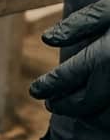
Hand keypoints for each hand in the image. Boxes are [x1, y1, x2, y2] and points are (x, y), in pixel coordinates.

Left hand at [29, 0, 109, 117]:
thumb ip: (79, 25)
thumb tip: (48, 40)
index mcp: (104, 57)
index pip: (67, 79)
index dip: (48, 87)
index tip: (36, 91)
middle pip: (86, 103)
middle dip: (65, 105)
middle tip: (51, 104)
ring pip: (105, 114)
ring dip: (87, 113)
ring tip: (73, 108)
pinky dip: (107, 114)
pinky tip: (100, 107)